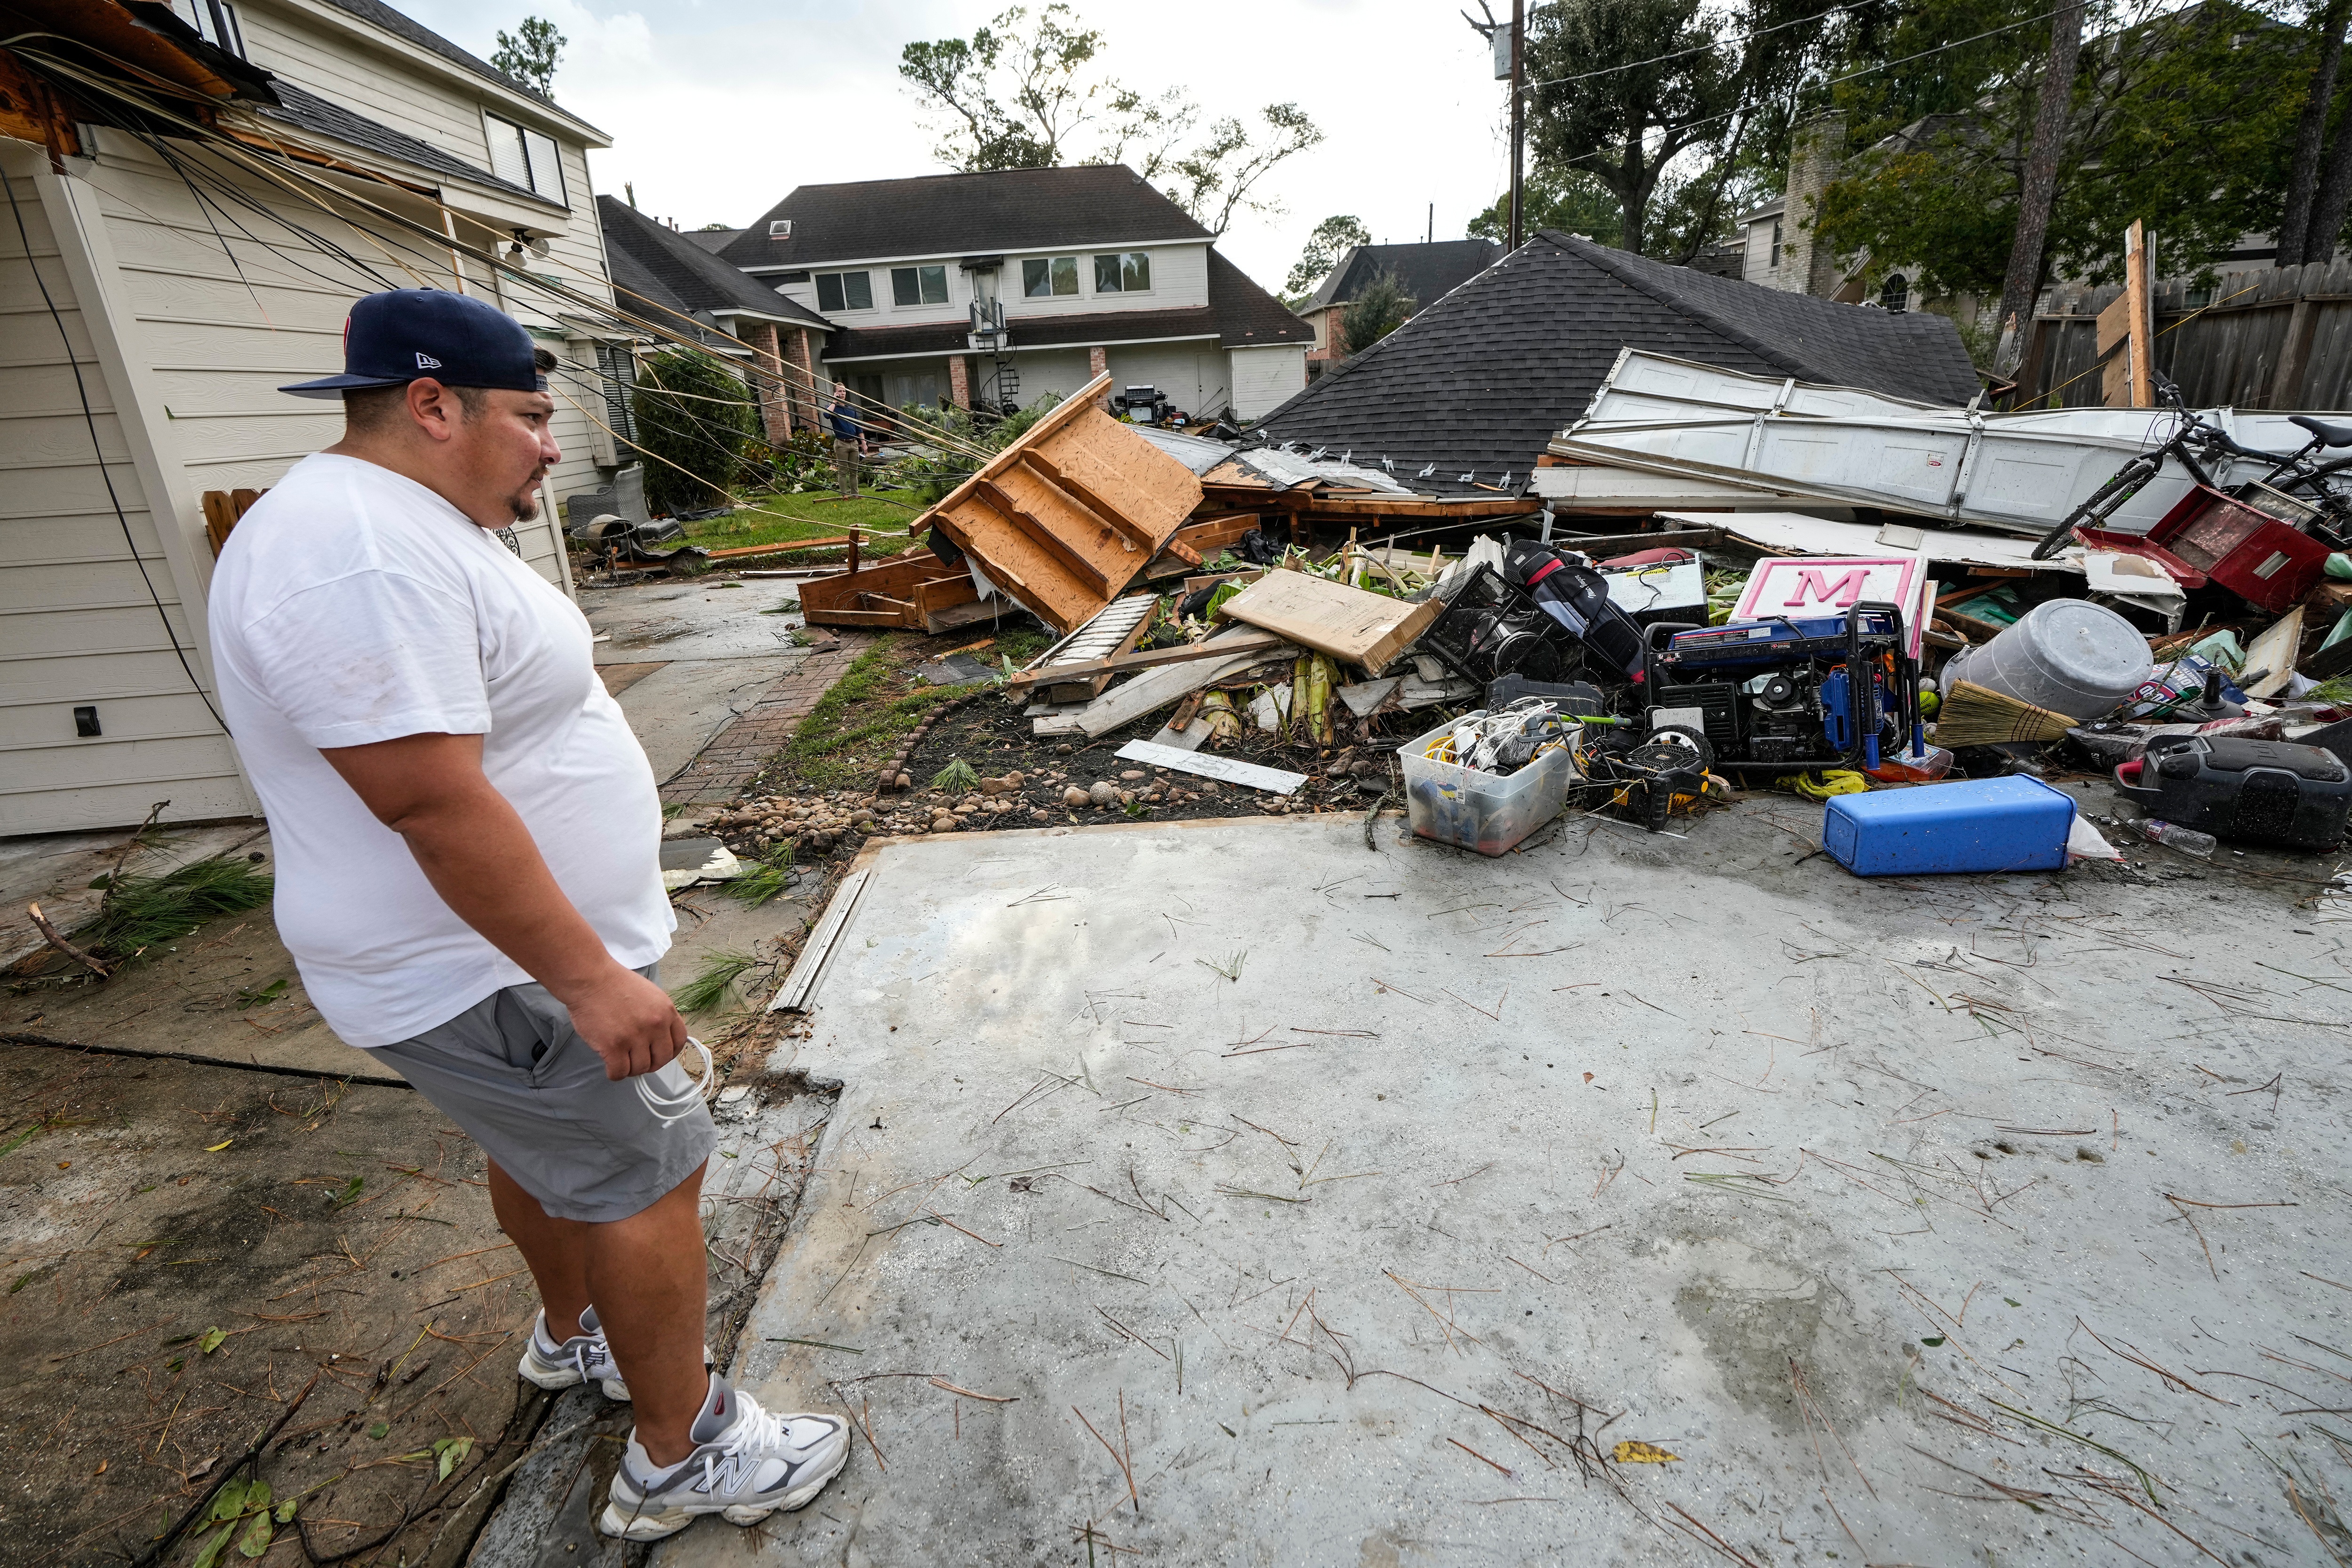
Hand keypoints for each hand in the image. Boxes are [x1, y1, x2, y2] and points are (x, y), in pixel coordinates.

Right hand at [560, 964, 686, 1080]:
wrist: (590, 978)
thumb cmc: (615, 984)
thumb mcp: (650, 995)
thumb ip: (658, 1015)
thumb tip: (659, 1038)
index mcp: (666, 1011)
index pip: (679, 1042)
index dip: (669, 1052)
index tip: (658, 1054)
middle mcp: (655, 1025)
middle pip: (662, 1059)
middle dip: (650, 1063)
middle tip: (637, 1060)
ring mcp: (635, 1037)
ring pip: (640, 1068)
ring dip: (631, 1069)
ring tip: (621, 1059)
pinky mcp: (614, 1047)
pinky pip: (619, 1072)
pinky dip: (615, 1073)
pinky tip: (610, 1065)